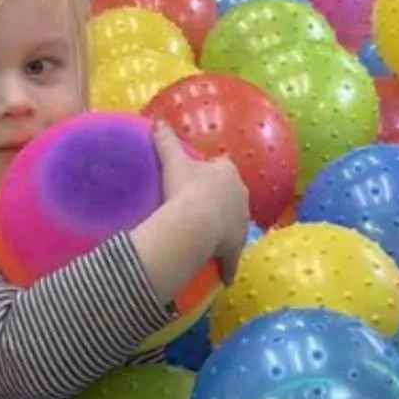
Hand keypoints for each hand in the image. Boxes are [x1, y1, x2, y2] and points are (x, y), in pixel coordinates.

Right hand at [151, 120, 250, 282]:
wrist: (196, 223)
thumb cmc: (186, 189)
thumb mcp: (174, 162)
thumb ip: (166, 141)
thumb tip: (157, 121)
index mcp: (226, 173)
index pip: (223, 166)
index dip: (213, 171)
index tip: (200, 176)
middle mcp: (240, 195)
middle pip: (233, 193)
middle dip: (221, 198)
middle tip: (200, 204)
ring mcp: (241, 221)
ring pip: (236, 222)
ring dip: (225, 226)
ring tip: (208, 233)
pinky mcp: (237, 246)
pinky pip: (233, 257)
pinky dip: (229, 266)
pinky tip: (224, 277)